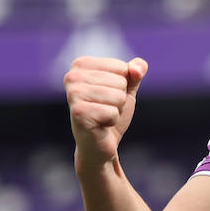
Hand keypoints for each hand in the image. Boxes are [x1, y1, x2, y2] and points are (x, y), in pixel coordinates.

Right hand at [65, 56, 147, 170]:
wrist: (100, 145)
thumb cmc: (110, 114)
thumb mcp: (126, 89)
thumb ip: (135, 72)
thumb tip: (137, 68)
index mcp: (80, 65)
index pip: (121, 67)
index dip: (123, 85)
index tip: (108, 97)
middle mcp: (72, 76)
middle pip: (120, 82)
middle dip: (119, 99)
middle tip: (105, 109)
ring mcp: (73, 94)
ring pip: (118, 96)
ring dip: (116, 110)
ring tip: (102, 117)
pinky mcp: (78, 113)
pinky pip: (113, 112)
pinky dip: (112, 121)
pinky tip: (100, 125)